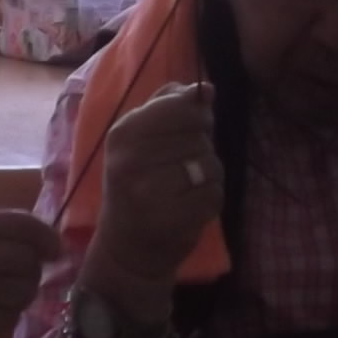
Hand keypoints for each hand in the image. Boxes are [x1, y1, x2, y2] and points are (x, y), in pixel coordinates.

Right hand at [0, 207, 63, 337]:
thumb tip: (36, 236)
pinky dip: (5, 314)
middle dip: (31, 269)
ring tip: (0, 293)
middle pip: (28, 260)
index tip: (54, 249)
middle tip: (20, 275)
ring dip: (20, 294)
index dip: (46, 237)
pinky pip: (9, 316)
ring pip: (23, 290)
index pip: (23, 225)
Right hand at [86, 83, 222, 294]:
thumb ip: (169, 108)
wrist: (127, 248)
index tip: (190, 129)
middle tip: (181, 166)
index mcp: (122, 133)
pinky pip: (214, 192)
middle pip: (198, 134)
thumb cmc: (136, 186)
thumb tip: (205, 90)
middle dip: (201, 147)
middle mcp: (131, 159)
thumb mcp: (138, 141)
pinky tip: (191, 205)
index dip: (196, 115)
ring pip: (209, 163)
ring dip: (208, 174)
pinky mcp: (172, 218)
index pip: (178, 105)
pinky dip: (211, 198)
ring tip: (186, 186)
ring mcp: (150, 191)